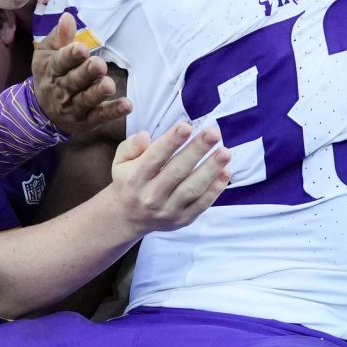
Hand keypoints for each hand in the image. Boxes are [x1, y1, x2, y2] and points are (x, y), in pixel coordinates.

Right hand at [32, 14, 130, 140]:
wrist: (42, 112)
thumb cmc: (50, 74)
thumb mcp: (47, 54)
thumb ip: (59, 36)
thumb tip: (67, 17)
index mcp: (51, 70)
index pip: (60, 62)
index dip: (70, 55)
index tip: (81, 49)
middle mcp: (61, 90)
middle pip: (74, 81)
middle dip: (87, 73)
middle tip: (99, 64)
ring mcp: (73, 107)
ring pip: (86, 100)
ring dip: (98, 93)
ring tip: (109, 85)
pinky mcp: (87, 120)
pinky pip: (100, 116)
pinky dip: (113, 112)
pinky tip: (127, 105)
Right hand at [106, 121, 229, 233]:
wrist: (127, 218)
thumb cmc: (128, 181)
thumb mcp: (120, 161)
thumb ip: (131, 146)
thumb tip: (145, 136)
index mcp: (135, 178)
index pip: (155, 157)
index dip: (171, 141)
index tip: (186, 126)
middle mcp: (151, 196)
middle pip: (177, 171)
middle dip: (196, 151)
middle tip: (213, 133)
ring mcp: (168, 211)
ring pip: (192, 189)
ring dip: (210, 170)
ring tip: (225, 152)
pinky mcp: (182, 220)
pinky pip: (201, 205)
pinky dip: (215, 190)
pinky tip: (225, 172)